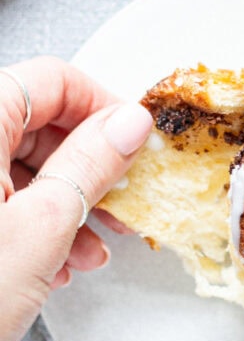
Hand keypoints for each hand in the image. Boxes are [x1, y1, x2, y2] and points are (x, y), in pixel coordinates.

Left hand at [0, 56, 152, 340]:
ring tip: (91, 245)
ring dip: (67, 201)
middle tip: (120, 198)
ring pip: (23, 163)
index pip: (52, 80)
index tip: (134, 140)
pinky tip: (56, 260)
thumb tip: (128, 124)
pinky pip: (2, 194)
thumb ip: (90, 165)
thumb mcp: (40, 229)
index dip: (102, 106)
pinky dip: (36, 220)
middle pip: (39, 122)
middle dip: (89, 165)